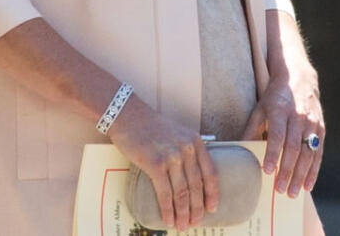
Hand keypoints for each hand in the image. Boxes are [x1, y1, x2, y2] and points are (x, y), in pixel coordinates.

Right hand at [107, 96, 217, 230]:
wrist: (127, 115)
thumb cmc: (149, 125)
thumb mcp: (177, 133)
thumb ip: (186, 150)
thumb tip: (190, 177)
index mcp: (195, 141)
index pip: (210, 173)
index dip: (212, 194)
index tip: (212, 208)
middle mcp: (187, 149)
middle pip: (196, 186)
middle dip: (197, 209)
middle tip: (195, 223)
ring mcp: (171, 156)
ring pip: (182, 193)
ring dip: (183, 213)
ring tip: (182, 225)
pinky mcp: (155, 164)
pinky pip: (165, 193)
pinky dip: (168, 209)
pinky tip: (168, 219)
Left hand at [240, 28, 323, 197]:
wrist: (299, 79)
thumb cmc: (274, 97)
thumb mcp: (260, 108)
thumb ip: (252, 128)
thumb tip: (240, 149)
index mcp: (280, 110)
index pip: (277, 135)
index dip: (273, 154)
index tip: (268, 171)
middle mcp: (298, 117)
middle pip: (294, 148)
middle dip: (287, 171)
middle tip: (280, 190)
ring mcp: (312, 123)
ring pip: (308, 154)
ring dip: (301, 176)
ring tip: (293, 192)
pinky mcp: (321, 129)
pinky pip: (318, 153)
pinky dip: (314, 171)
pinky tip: (308, 185)